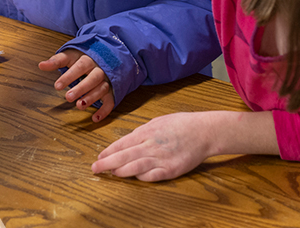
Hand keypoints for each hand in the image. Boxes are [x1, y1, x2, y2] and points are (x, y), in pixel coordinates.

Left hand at [38, 50, 115, 121]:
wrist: (106, 53)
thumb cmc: (83, 57)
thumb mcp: (70, 56)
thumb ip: (56, 61)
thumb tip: (41, 65)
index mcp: (88, 59)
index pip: (79, 67)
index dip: (69, 76)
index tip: (57, 86)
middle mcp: (99, 69)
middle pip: (92, 78)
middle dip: (81, 88)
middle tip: (68, 97)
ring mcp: (107, 80)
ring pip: (102, 89)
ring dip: (91, 98)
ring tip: (79, 106)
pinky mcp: (112, 90)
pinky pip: (111, 101)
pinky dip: (105, 110)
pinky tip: (95, 118)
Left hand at [91, 111, 216, 180]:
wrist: (204, 131)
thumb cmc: (182, 124)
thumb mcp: (158, 121)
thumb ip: (143, 131)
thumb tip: (131, 138)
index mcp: (146, 132)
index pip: (122, 143)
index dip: (109, 151)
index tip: (99, 156)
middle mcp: (151, 145)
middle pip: (123, 156)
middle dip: (107, 163)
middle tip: (95, 168)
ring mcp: (160, 158)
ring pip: (134, 167)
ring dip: (120, 171)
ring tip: (111, 174)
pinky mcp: (171, 169)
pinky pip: (152, 176)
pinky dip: (141, 177)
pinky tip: (134, 177)